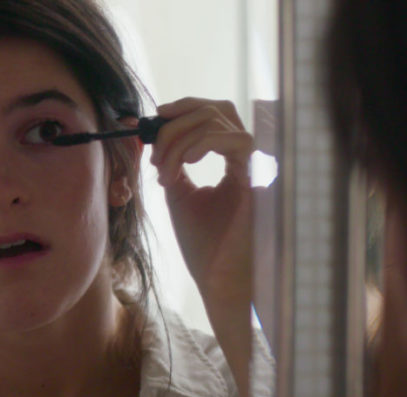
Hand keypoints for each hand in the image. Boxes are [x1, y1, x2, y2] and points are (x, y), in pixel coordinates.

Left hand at [150, 97, 254, 396]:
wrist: (216, 277)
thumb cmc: (203, 243)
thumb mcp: (179, 194)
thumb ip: (170, 163)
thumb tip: (151, 136)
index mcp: (231, 161)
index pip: (213, 115)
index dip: (184, 107)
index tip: (154, 119)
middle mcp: (245, 158)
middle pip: (217, 108)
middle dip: (178, 118)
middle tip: (154, 145)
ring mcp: (253, 166)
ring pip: (218, 121)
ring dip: (179, 140)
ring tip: (164, 172)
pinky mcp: (256, 178)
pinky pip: (233, 141)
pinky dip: (198, 146)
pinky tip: (181, 168)